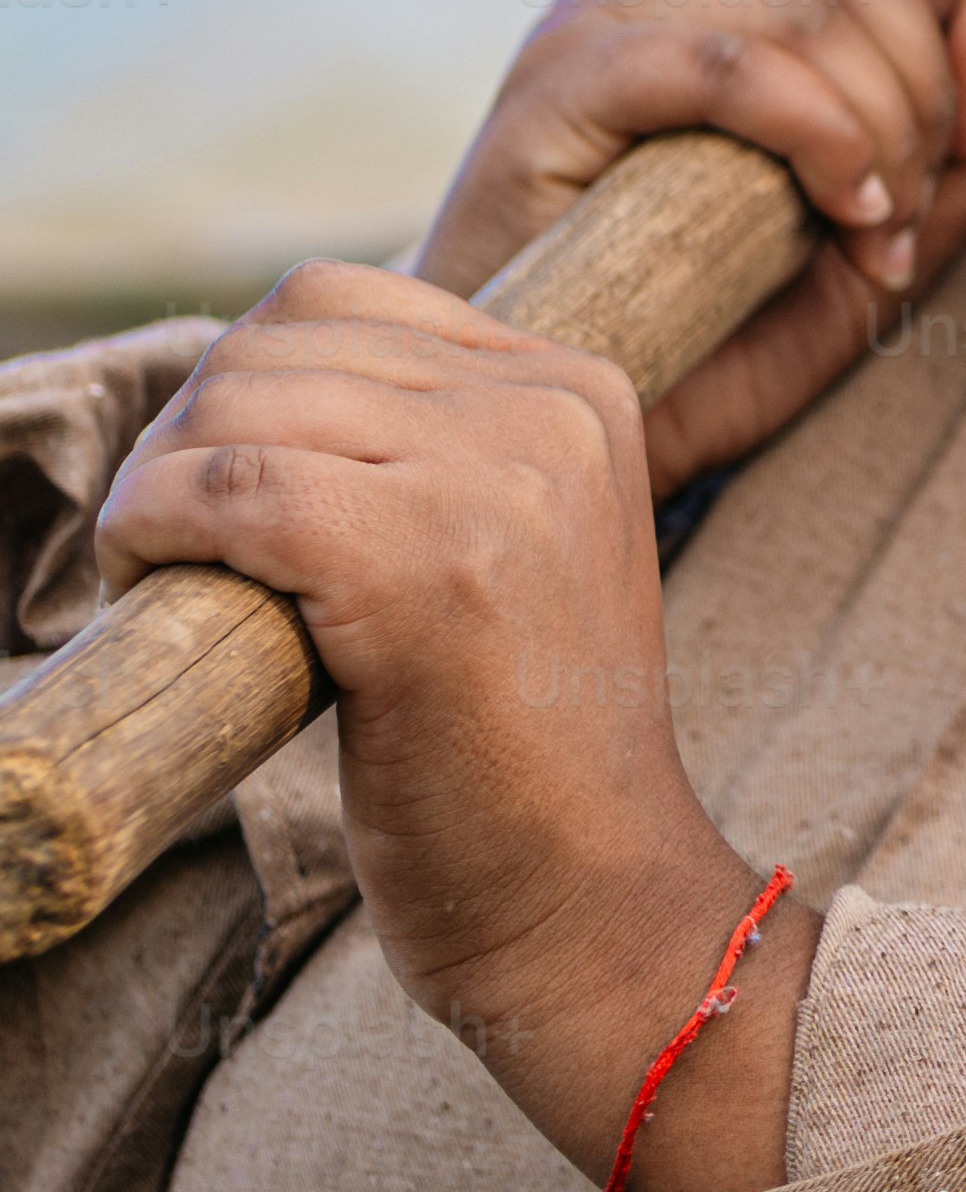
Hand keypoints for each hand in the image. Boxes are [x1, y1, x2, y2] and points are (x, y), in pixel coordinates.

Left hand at [95, 267, 814, 1191]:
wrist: (587, 892)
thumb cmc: (519, 745)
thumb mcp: (520, 548)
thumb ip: (436, 456)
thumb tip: (256, 396)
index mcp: (581, 389)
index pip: (343, 299)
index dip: (242, 384)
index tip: (218, 491)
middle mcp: (550, 409)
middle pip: (278, 340)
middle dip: (183, 433)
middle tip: (166, 544)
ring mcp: (496, 482)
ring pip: (240, 406)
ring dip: (154, 488)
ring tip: (159, 573)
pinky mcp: (424, 568)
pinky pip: (228, 492)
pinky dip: (153, 531)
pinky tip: (152, 588)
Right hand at [419, 0, 965, 488]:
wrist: (570, 431)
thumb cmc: (716, 337)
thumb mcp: (883, 238)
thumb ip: (963, 140)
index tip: (947, 102)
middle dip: (927, 87)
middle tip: (905, 211)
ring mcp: (596, 27)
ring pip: (807, 3)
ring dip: (884, 125)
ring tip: (870, 232)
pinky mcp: (556, 91)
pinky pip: (729, 63)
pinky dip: (822, 136)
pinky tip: (842, 214)